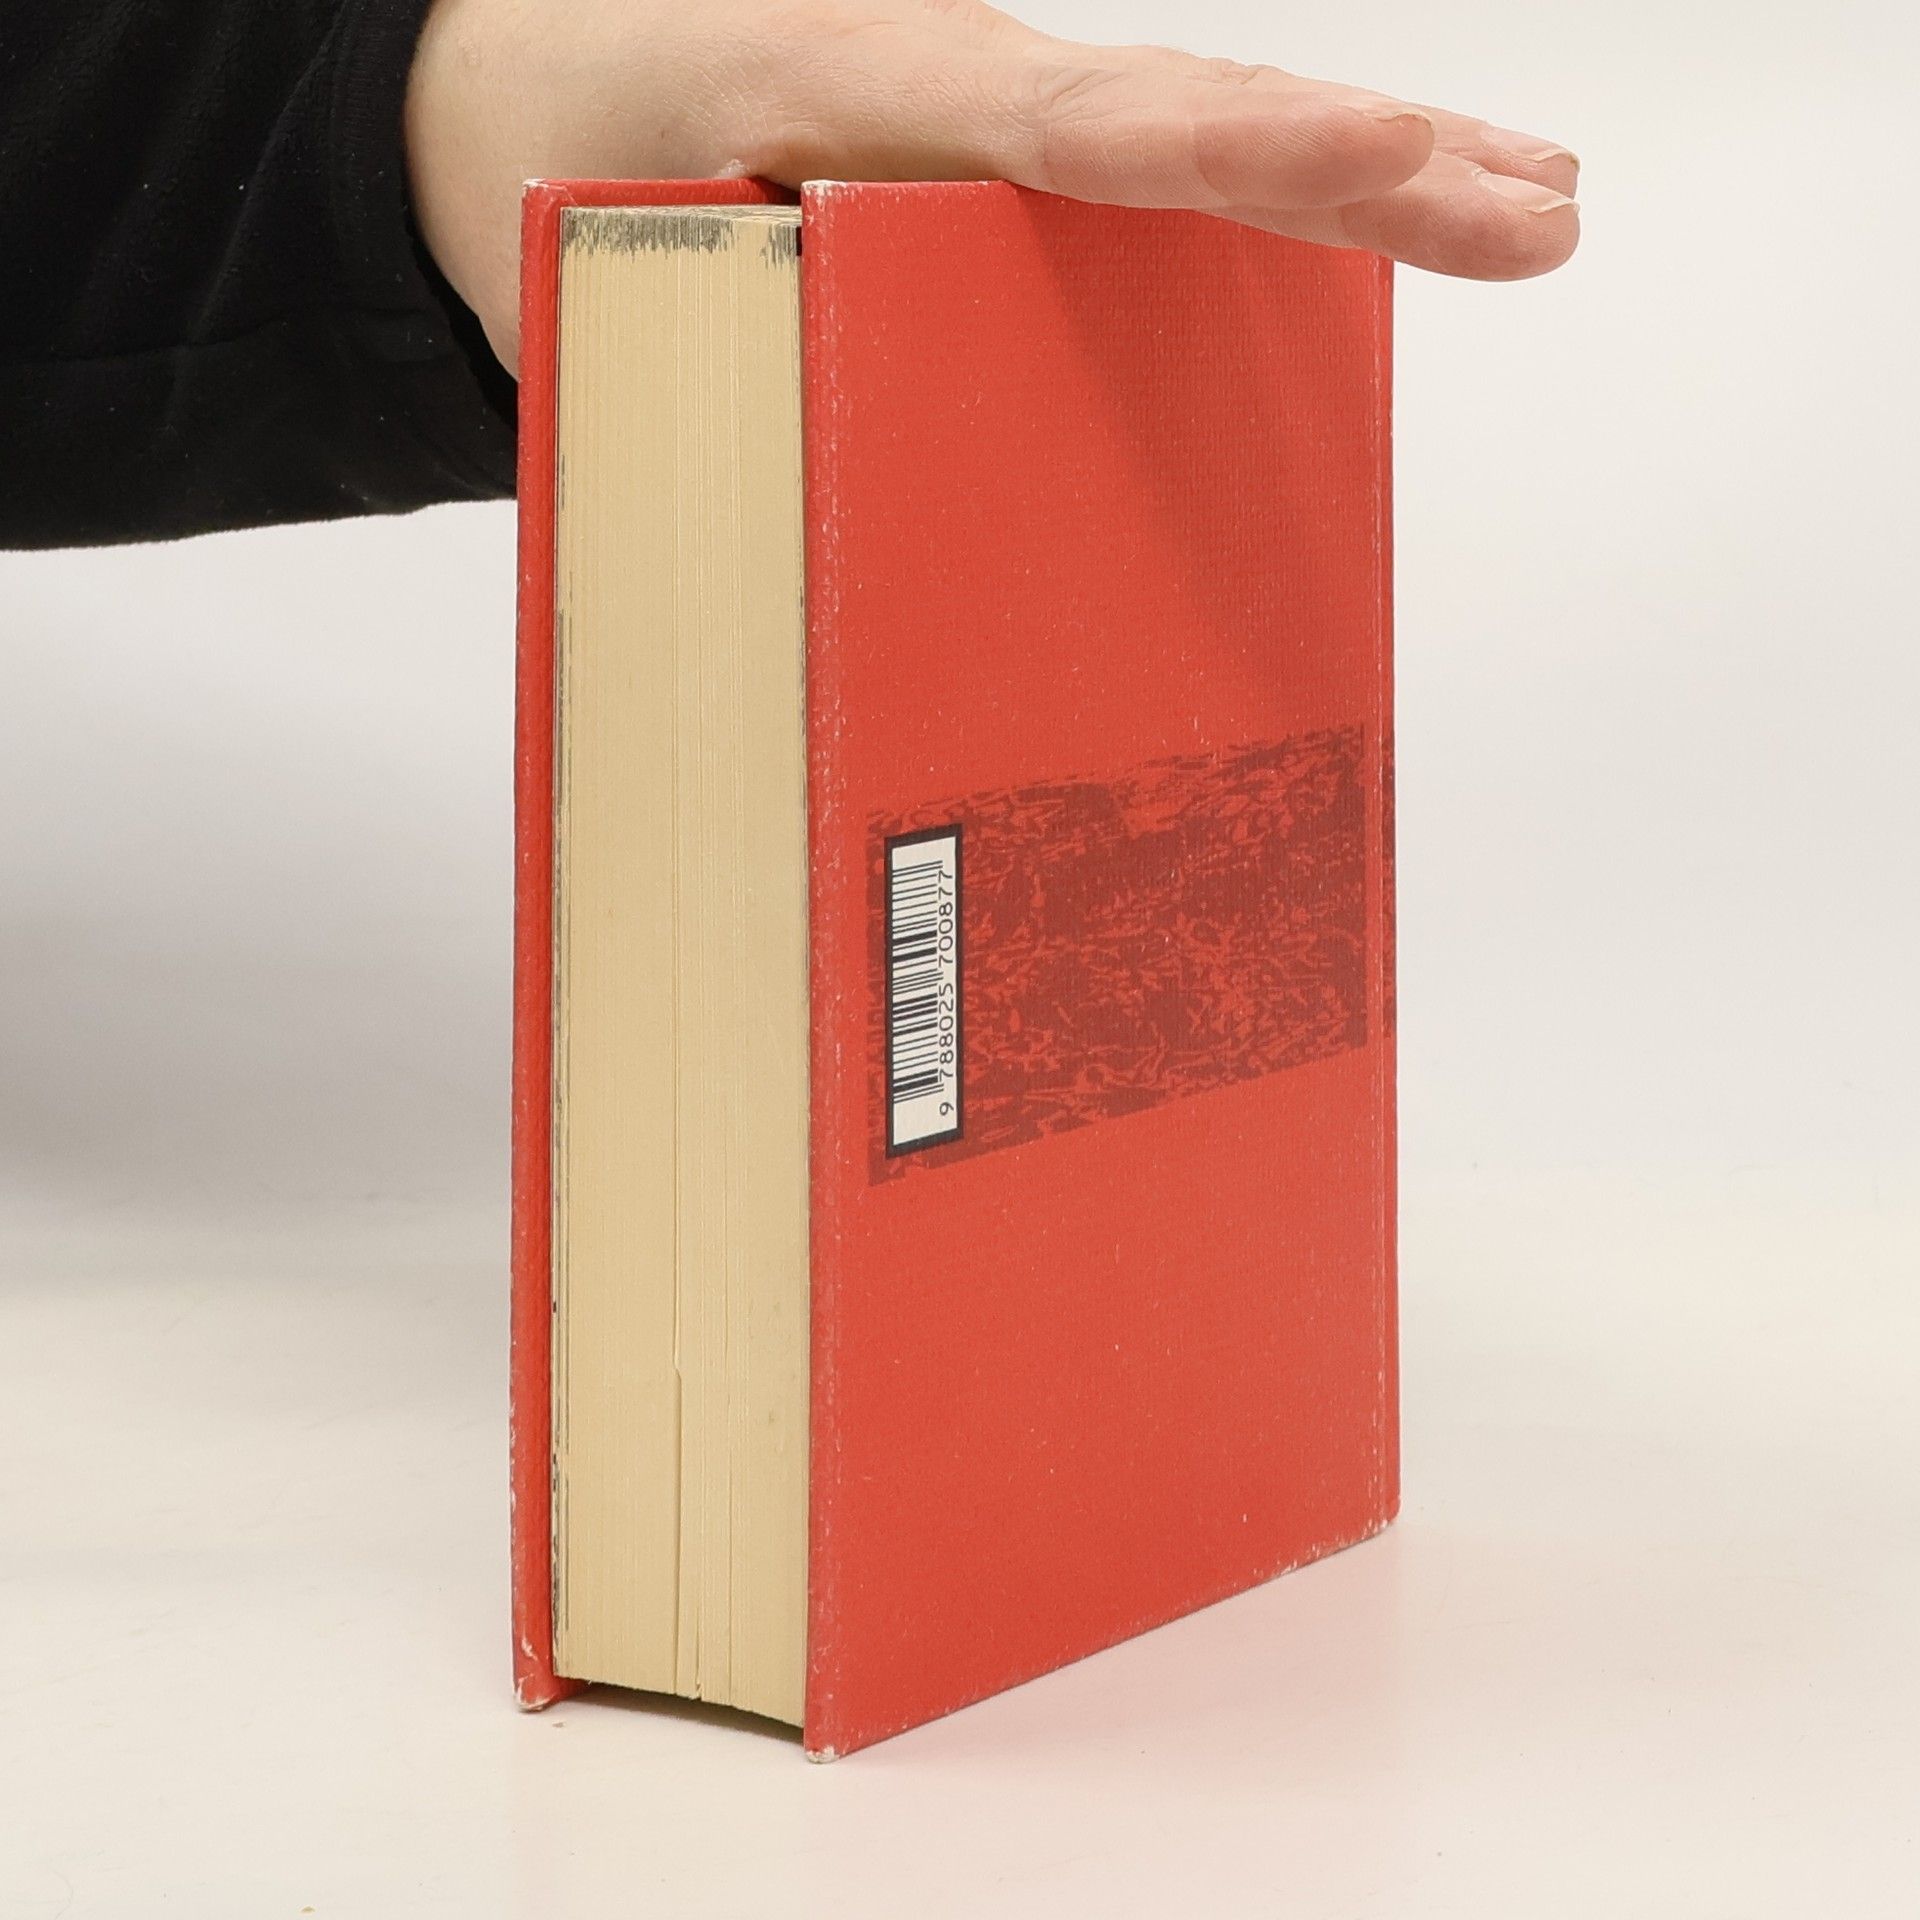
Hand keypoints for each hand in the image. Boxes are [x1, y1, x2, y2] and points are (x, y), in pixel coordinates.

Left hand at [406, 0, 1579, 373]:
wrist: (515, 89)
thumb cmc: (575, 169)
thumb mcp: (641, 270)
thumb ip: (747, 362)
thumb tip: (842, 540)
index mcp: (893, 100)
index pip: (1113, 128)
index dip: (1260, 156)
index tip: (1399, 168)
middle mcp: (977, 95)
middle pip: (1208, 118)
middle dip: (1380, 167)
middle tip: (1536, 216)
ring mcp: (999, 123)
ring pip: (1207, 133)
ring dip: (1366, 172)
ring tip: (1524, 204)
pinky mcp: (997, 163)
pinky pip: (1152, 171)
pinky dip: (1271, 191)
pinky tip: (1365, 220)